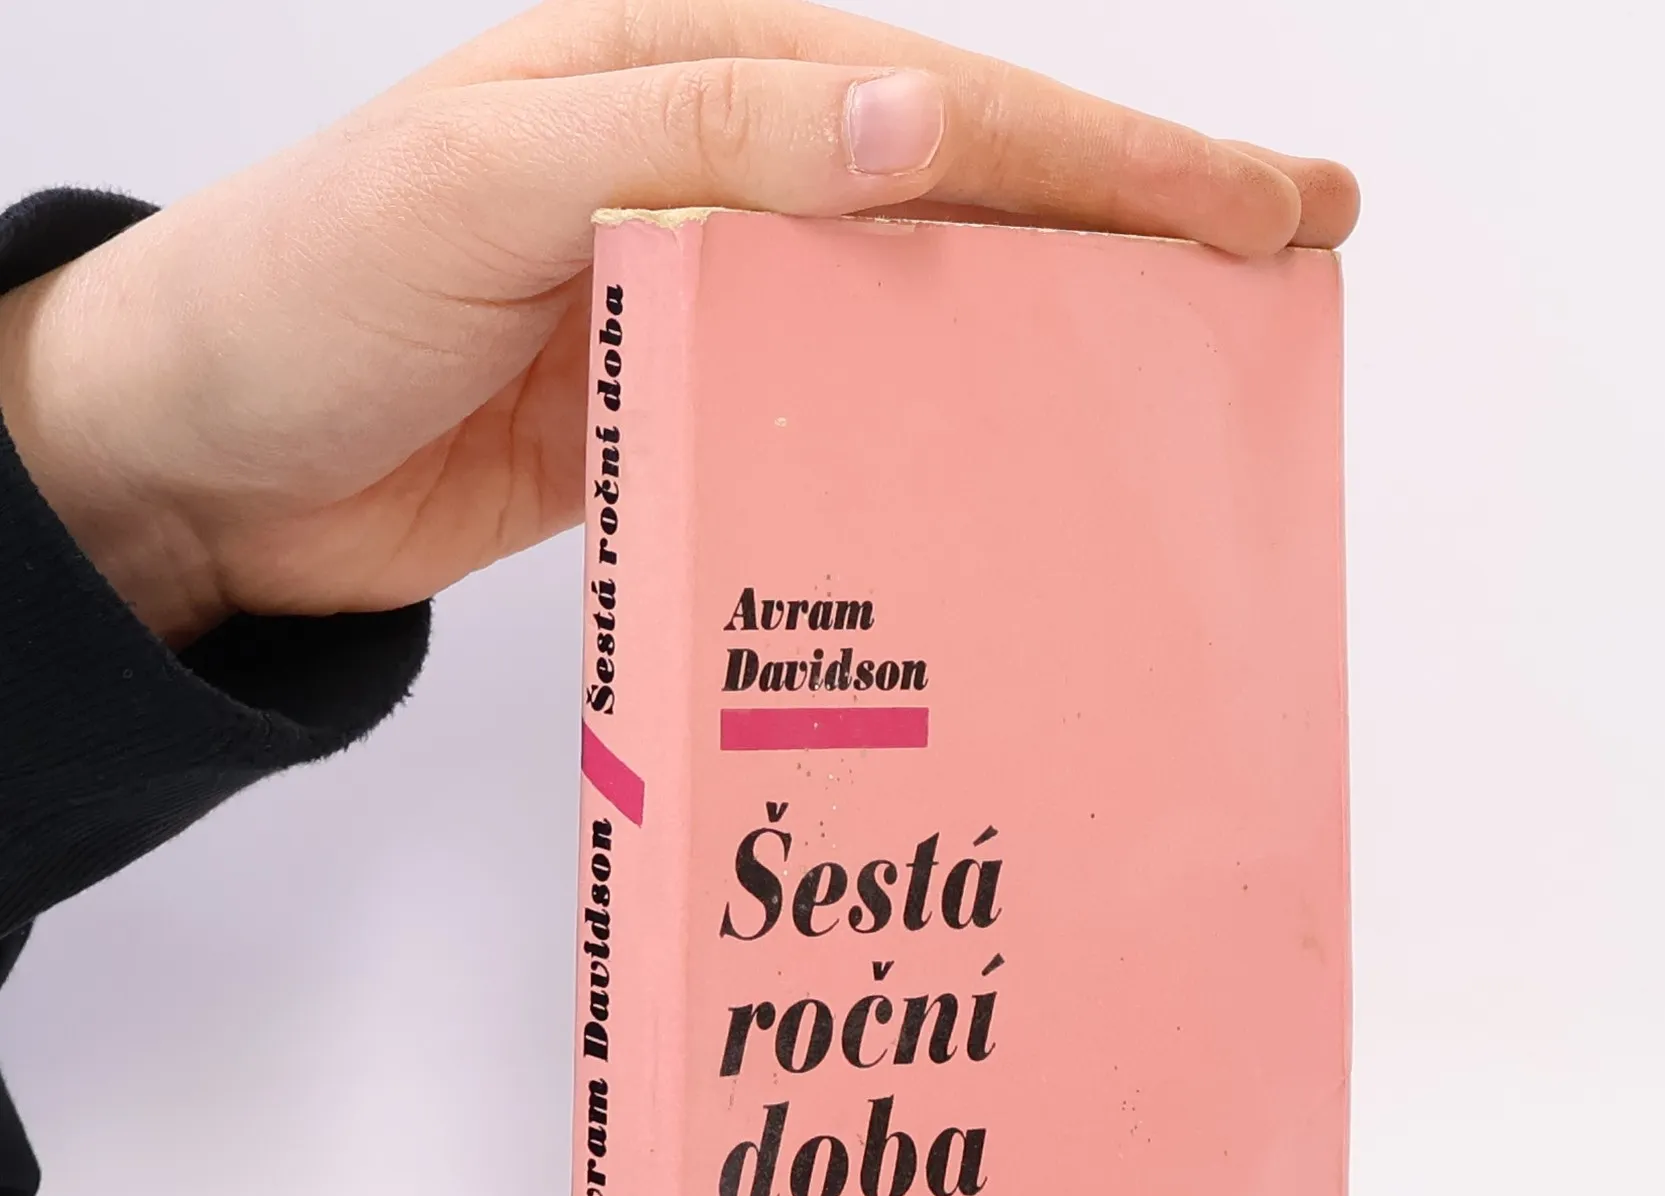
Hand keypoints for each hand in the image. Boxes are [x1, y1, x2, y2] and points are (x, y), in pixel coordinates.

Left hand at [0, 0, 1358, 646]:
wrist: (191, 460)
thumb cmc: (298, 293)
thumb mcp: (486, 181)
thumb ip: (697, 140)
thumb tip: (920, 126)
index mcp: (690, 73)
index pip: (947, 105)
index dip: (1119, 156)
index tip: (1266, 206)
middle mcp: (720, 176)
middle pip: (974, 194)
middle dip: (1142, 226)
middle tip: (1294, 263)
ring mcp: (712, 300)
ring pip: (928, 307)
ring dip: (1063, 336)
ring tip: (1198, 379)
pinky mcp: (688, 412)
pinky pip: (847, 413)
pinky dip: (943, 436)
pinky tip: (1019, 473)